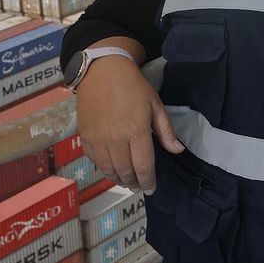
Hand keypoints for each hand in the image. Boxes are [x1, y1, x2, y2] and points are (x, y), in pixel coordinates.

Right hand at [75, 55, 184, 193]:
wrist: (102, 73)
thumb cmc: (134, 88)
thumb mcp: (155, 105)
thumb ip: (166, 131)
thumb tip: (178, 151)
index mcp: (136, 131)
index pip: (143, 165)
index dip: (148, 181)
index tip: (152, 189)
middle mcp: (115, 140)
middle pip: (125, 171)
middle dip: (134, 183)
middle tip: (141, 186)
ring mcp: (98, 140)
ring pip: (109, 170)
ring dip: (120, 179)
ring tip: (128, 181)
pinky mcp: (85, 138)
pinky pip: (95, 162)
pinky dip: (105, 170)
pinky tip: (112, 169)